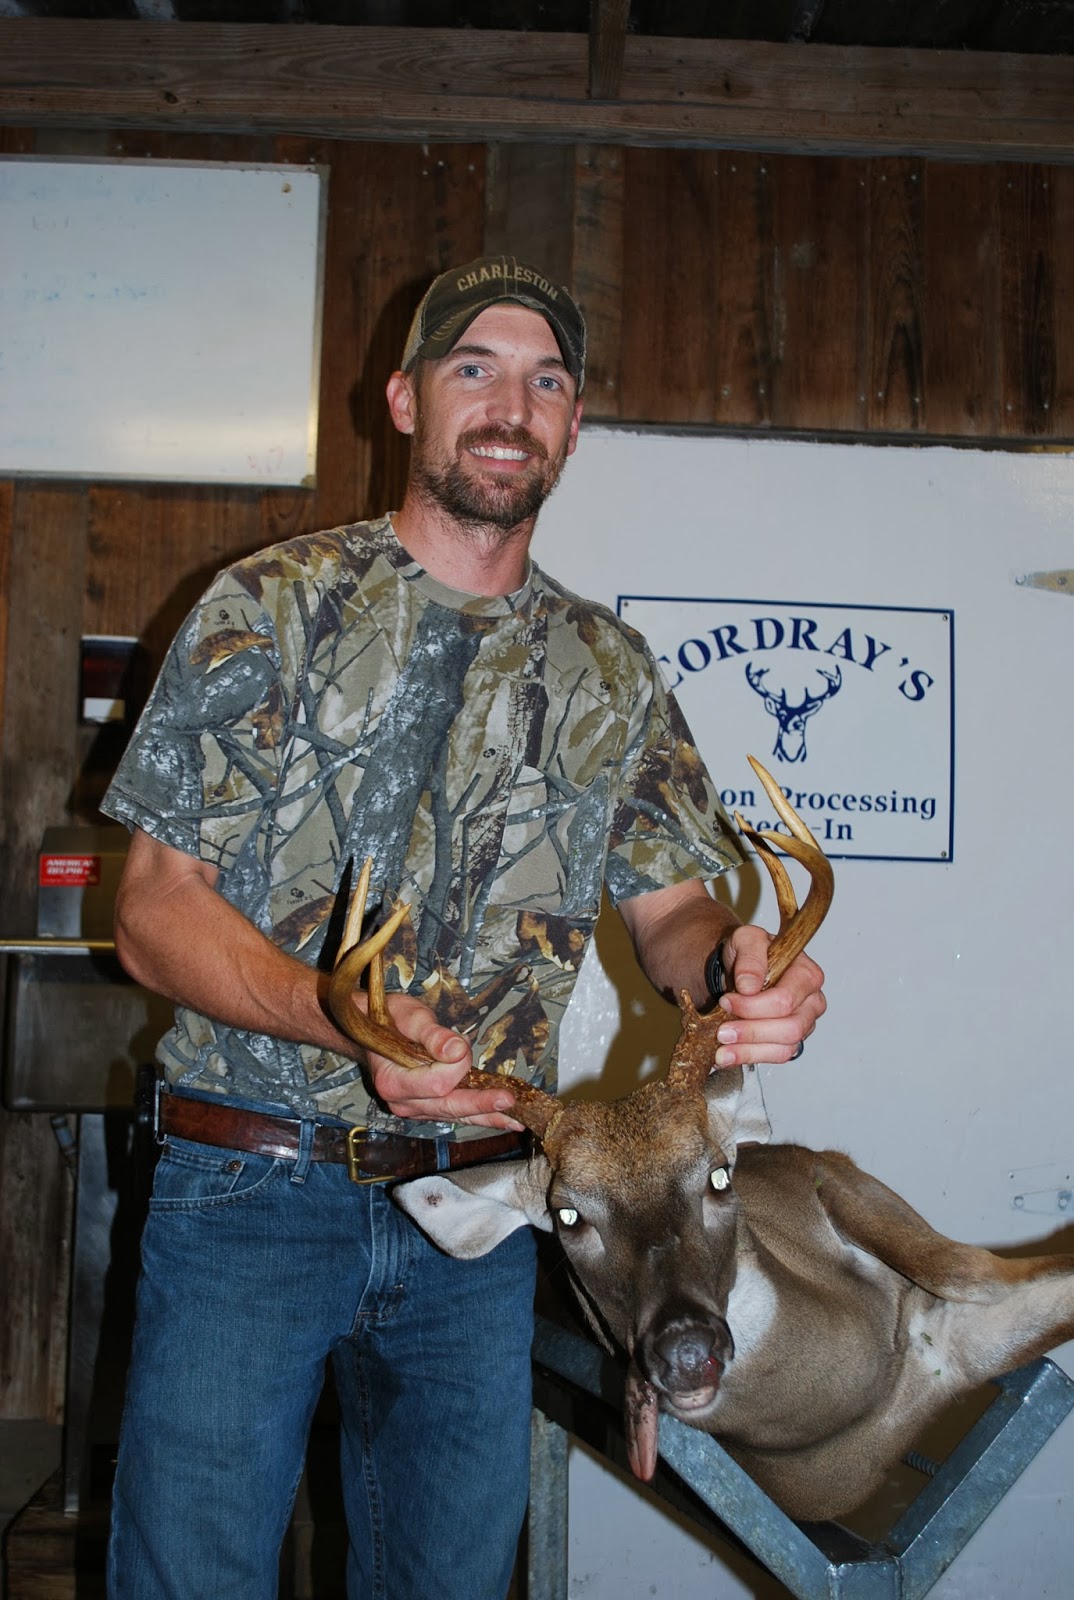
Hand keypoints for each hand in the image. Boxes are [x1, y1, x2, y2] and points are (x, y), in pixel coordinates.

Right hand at [365, 993, 524, 1129]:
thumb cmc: (388, 1019)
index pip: (437, 1084)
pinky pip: (456, 1114)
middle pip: (449, 1107)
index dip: (457, 1066)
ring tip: (516, 1120)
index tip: (459, 1044)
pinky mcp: (427, 1109)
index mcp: (393, 1080)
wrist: (370, 1031)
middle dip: (482, 1103)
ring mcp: (414, 1109)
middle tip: (510, 1100)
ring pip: (456, 1115)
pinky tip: (503, 1119)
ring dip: (487, 1115)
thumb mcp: (408, 1016)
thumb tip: (455, 1050)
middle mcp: (402, 1102)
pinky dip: (480, 1115)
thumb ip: (431, 1034)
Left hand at [710, 925, 825, 1068]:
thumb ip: (750, 957)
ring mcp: (804, 1023)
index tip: (726, 1001)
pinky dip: (750, 1058)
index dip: (754, 1006)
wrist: (741, 970)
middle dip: (752, 1031)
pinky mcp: (791, 1040)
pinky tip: (728, 1055)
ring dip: (749, 1051)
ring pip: (784, 1048)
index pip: (785, 1000)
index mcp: (807, 974)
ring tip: (722, 1049)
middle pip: (790, 1028)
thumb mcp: (746, 940)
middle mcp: (812, 1001)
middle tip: (722, 1030)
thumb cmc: (749, 954)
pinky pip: (776, 1057)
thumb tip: (750, 985)